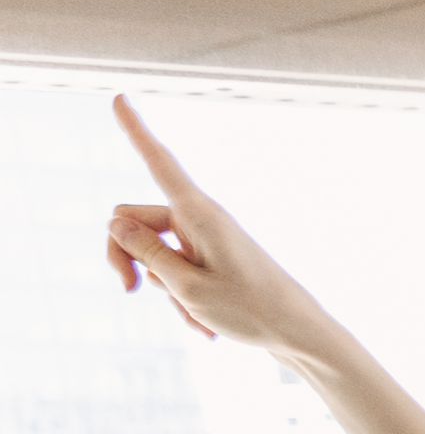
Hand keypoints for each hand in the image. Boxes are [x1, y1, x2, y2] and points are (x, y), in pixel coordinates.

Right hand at [100, 98, 424, 433]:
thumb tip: (115, 220)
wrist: (300, 337)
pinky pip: (175, 273)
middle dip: (123, 255)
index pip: (159, 163)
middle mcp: (201, 219)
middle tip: (127, 290)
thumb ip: (145, 251)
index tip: (118, 96)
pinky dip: (182, 299)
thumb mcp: (186, 285)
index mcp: (198, 213)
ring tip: (197, 317)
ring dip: (162, 289)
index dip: (136, 131)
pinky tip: (206, 328)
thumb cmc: (250, 311)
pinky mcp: (211, 260)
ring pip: (152, 254)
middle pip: (132, 219)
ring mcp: (205, 239)